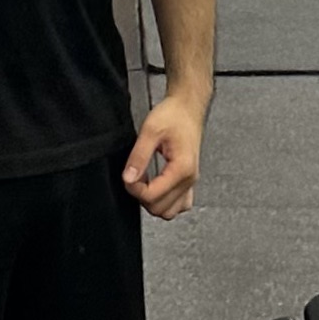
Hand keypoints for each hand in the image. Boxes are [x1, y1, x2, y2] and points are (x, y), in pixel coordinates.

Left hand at [123, 91, 207, 219]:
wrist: (188, 108)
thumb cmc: (173, 115)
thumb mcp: (150, 131)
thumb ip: (139, 156)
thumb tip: (129, 178)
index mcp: (182, 168)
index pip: (153, 195)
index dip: (134, 189)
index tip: (127, 176)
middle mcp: (190, 179)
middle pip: (160, 208)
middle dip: (142, 196)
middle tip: (134, 177)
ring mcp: (191, 182)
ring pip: (170, 211)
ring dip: (153, 202)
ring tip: (144, 182)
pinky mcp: (189, 180)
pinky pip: (179, 204)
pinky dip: (165, 202)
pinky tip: (155, 186)